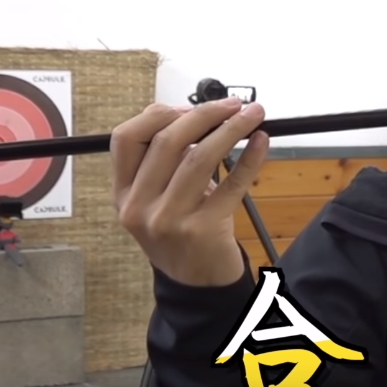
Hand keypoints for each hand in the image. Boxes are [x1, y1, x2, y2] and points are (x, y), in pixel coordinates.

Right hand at [111, 97, 269, 286]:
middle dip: (204, 115)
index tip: (189, 107)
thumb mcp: (158, 199)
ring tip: (253, 114)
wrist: (196, 283)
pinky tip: (262, 141)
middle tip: (233, 104)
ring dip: (232, 129)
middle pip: (168, 142)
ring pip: (199, 158)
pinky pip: (231, 184)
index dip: (159, 115)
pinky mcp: (203, 230)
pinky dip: (250, 158)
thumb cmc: (181, 231)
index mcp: (123, 193)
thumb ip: (165, 162)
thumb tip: (198, 116)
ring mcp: (169, 220)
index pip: (126, 139)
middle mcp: (139, 207)